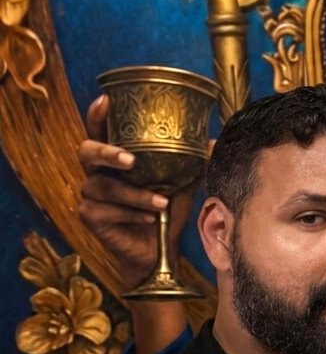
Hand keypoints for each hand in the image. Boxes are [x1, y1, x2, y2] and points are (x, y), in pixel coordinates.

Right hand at [78, 94, 200, 291]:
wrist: (159, 252)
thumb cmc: (165, 213)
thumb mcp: (181, 186)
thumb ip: (191, 164)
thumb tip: (213, 143)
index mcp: (114, 160)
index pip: (99, 131)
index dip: (97, 115)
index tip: (107, 101)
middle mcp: (97, 173)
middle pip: (86, 151)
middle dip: (107, 152)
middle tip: (130, 160)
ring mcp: (90, 196)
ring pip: (104, 187)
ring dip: (135, 195)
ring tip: (161, 203)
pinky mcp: (90, 218)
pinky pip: (107, 211)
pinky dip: (132, 214)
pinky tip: (150, 219)